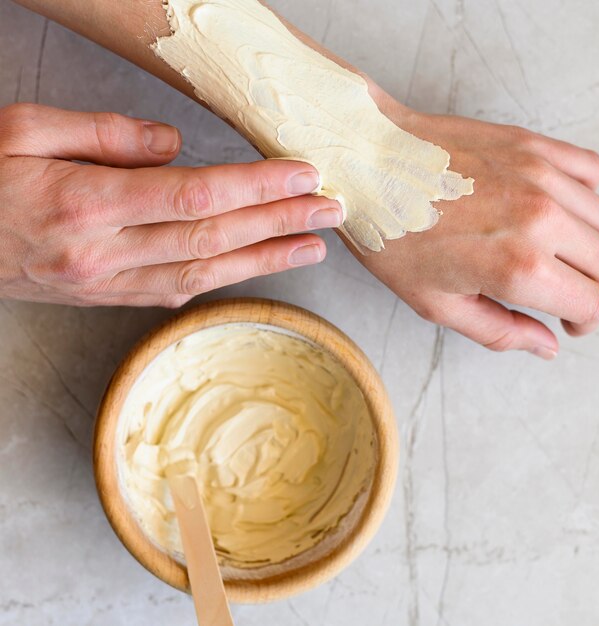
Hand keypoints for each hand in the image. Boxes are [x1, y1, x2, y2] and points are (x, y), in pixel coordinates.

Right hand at [0, 104, 340, 306]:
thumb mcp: (22, 130)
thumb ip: (103, 134)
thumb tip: (174, 144)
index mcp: (86, 203)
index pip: (196, 196)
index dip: (257, 188)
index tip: (302, 176)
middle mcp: (105, 252)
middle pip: (212, 238)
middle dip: (279, 224)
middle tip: (330, 212)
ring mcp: (109, 283)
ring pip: (203, 273)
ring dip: (264, 261)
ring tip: (311, 247)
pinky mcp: (108, 298)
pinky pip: (175, 291)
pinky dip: (222, 278)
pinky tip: (256, 267)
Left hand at [351, 89, 598, 357]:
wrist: (367, 166)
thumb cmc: (391, 234)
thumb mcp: (436, 303)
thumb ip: (500, 330)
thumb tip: (547, 345)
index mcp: (516, 266)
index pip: (592, 302)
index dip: (584, 320)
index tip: (570, 321)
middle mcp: (540, 219)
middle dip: (583, 285)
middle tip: (551, 288)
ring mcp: (539, 176)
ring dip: (582, 241)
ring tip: (542, 246)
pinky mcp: (532, 144)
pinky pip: (590, 170)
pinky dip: (580, 192)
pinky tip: (547, 205)